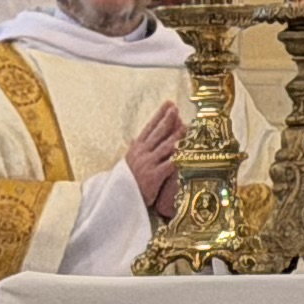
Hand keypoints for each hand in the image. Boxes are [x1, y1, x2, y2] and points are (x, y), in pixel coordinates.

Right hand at [124, 99, 183, 219]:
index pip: (149, 127)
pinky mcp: (154, 176)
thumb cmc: (125, 182)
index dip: (159, 115)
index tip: (168, 103)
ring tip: (186, 126)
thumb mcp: (127, 162)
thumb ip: (135, 150)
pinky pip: (169, 164)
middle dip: (167, 119)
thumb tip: (134, 138)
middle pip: (157, 133)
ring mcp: (148, 164)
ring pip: (165, 146)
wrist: (117, 200)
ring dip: (177, 135)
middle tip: (176, 108)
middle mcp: (142, 153)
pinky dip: (178, 157)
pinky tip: (186, 151)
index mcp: (136, 149)